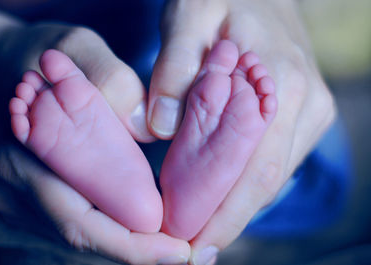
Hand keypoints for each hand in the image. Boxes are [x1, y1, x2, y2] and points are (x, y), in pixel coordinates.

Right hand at [0, 21, 188, 263]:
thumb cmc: (32, 53)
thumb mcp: (77, 47)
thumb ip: (112, 82)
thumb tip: (147, 131)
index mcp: (22, 157)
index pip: (80, 222)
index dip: (132, 246)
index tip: (177, 252)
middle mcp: (10, 189)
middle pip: (80, 238)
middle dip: (135, 250)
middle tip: (181, 250)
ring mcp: (9, 198)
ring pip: (73, 237)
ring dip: (121, 241)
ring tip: (165, 240)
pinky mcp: (17, 198)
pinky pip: (64, 223)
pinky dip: (102, 227)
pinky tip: (131, 221)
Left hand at [149, 0, 335, 262]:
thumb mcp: (190, 15)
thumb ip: (176, 68)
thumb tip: (161, 128)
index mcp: (279, 84)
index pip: (253, 169)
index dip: (224, 214)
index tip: (192, 244)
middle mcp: (303, 103)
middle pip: (265, 181)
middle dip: (228, 221)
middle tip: (192, 251)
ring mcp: (307, 109)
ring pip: (271, 175)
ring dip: (236, 207)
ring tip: (200, 231)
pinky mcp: (301, 111)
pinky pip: (274, 159)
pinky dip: (246, 184)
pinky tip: (221, 196)